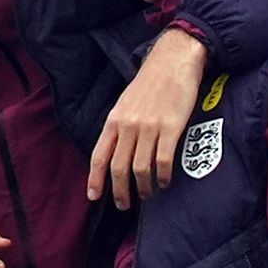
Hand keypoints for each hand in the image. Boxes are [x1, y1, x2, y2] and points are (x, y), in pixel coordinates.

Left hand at [88, 28, 208, 209]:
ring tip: (147, 195)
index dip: (95, 179)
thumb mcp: (125, 104)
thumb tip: (114, 153)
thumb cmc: (149, 84)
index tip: (94, 196)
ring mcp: (149, 128)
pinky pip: (164, 161)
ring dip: (143, 187)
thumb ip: (119, 128)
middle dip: (120, 191)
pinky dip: (163, 176)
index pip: (99, 156)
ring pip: (141, 168)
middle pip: (118, 168)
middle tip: (125, 205)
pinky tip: (165, 182)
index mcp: (114, 121)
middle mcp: (128, 126)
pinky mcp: (171, 128)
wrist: (172, 62)